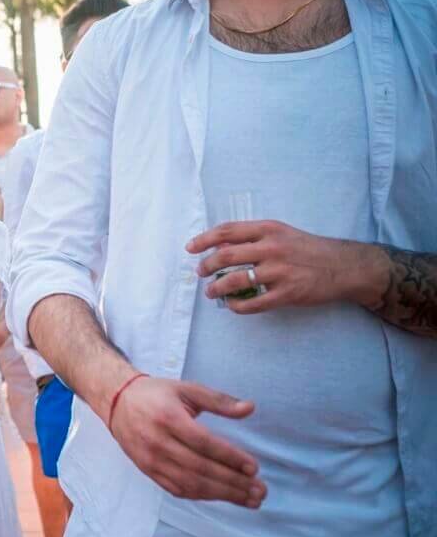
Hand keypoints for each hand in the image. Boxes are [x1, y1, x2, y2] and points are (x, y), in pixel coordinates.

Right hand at [109, 375, 265, 506]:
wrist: (116, 403)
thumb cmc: (156, 394)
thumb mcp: (187, 389)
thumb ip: (219, 400)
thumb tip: (249, 408)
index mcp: (168, 418)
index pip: (204, 443)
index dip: (230, 457)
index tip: (254, 467)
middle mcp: (158, 442)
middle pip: (200, 468)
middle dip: (233, 483)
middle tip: (260, 490)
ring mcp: (151, 460)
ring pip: (190, 484)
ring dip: (223, 494)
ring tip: (249, 499)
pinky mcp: (148, 471)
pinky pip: (178, 489)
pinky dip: (203, 496)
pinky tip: (223, 496)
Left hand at [188, 220, 368, 313]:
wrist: (345, 266)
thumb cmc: (308, 248)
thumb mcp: (281, 233)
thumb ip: (253, 238)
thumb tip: (219, 246)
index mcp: (269, 229)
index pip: (227, 231)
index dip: (204, 239)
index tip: (191, 247)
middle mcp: (272, 248)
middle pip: (226, 255)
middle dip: (207, 265)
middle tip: (200, 272)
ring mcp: (280, 271)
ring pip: (236, 281)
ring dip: (217, 288)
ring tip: (211, 292)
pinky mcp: (288, 293)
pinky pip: (253, 303)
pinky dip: (237, 306)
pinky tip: (232, 306)